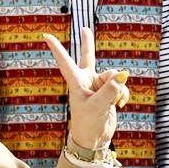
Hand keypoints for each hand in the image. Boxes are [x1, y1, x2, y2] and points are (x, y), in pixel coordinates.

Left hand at [43, 27, 128, 150]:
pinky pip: (121, 87)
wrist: (95, 138)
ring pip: (114, 77)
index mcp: (76, 82)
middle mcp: (86, 81)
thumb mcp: (97, 106)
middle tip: (84, 29)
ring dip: (118, 89)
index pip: (65, 61)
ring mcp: (99, 86)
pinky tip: (120, 105)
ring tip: (114, 102)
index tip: (45, 36)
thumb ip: (110, 89)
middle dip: (88, 43)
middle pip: (88, 57)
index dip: (57, 48)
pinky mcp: (110, 92)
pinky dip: (123, 94)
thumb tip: (123, 75)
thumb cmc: (88, 123)